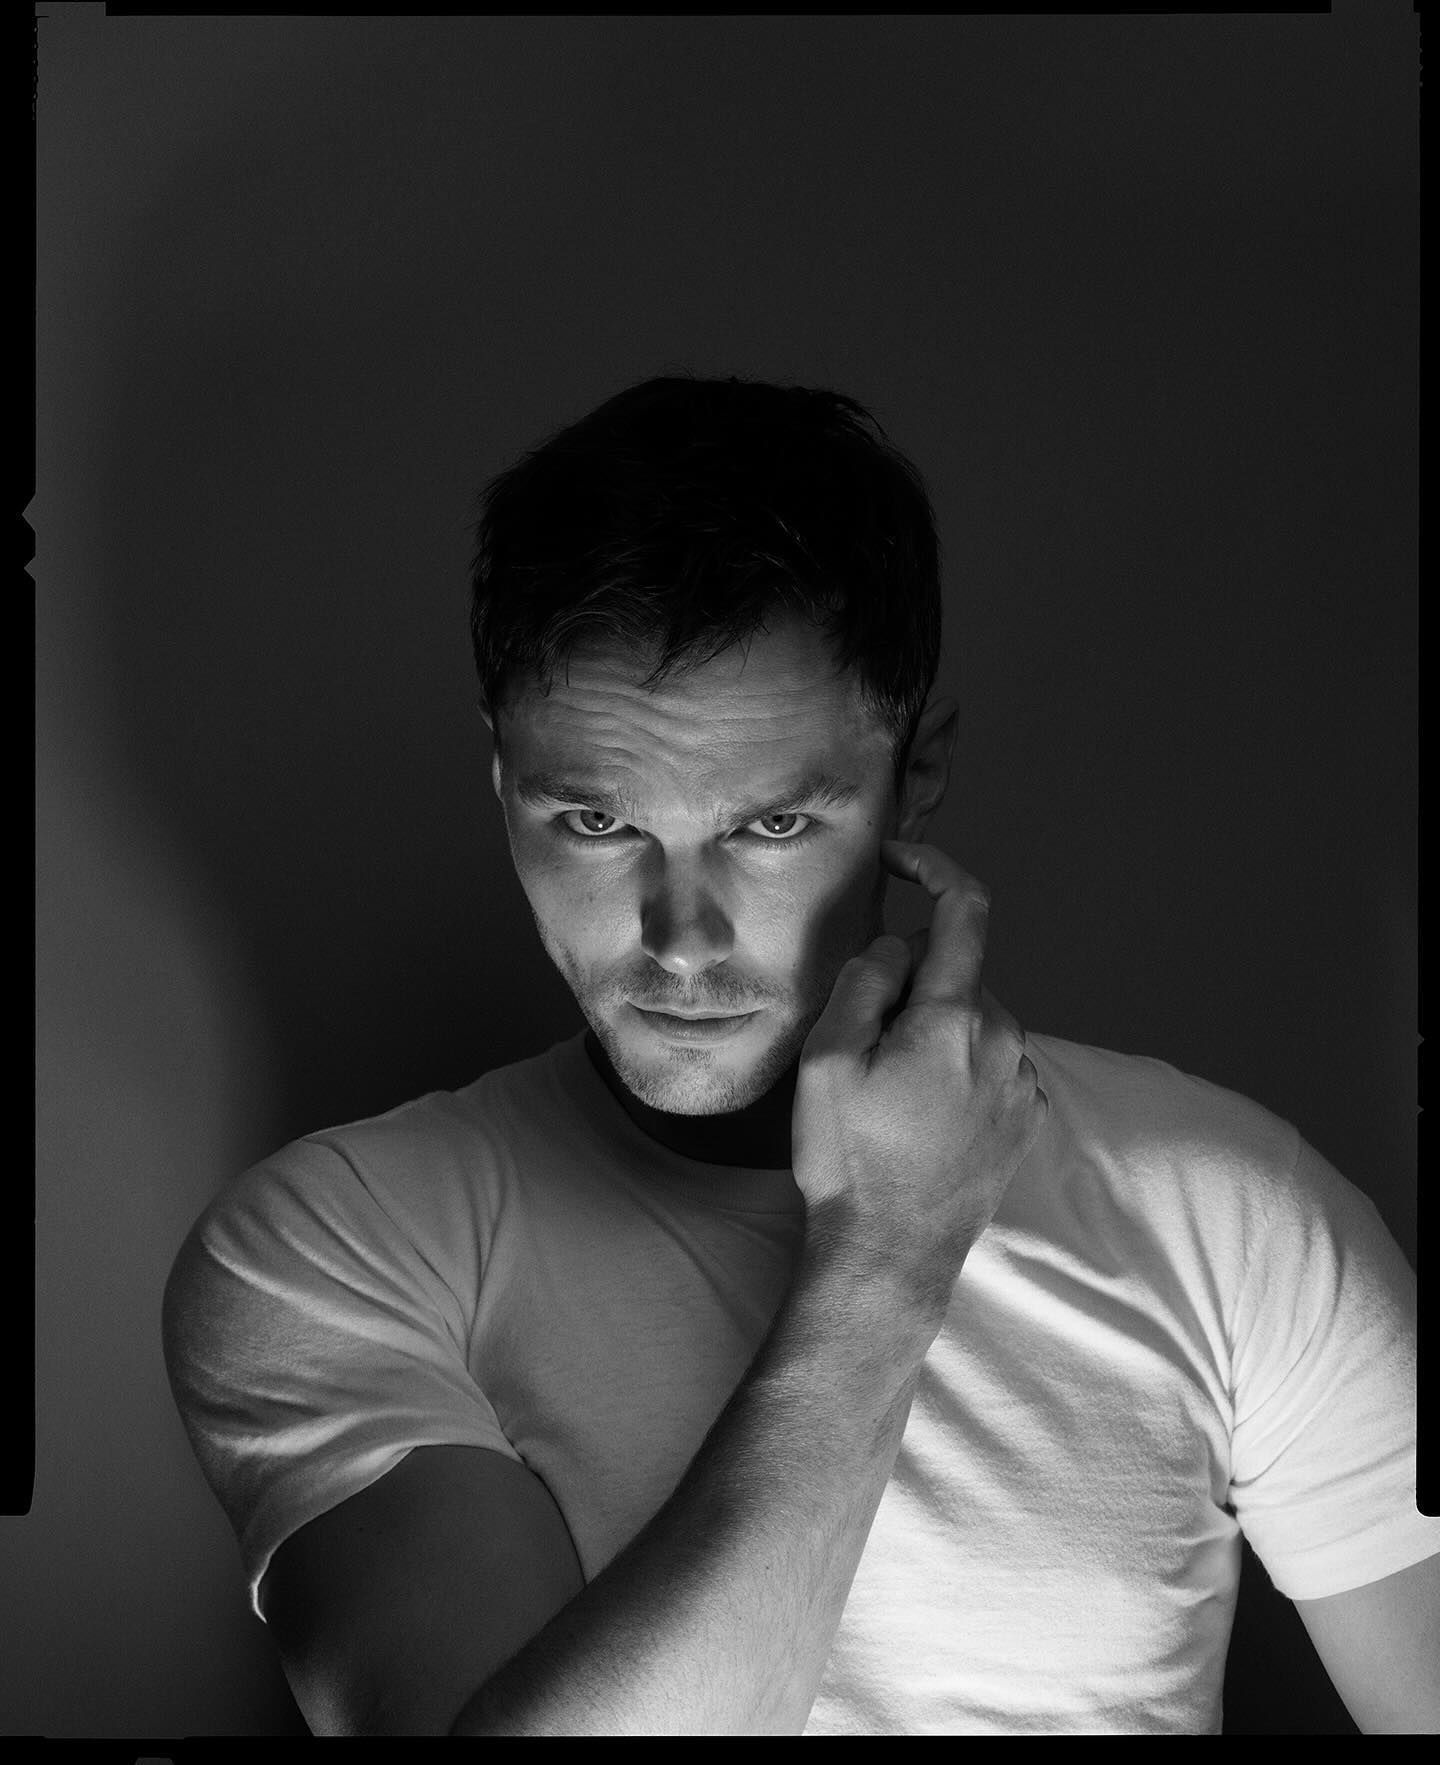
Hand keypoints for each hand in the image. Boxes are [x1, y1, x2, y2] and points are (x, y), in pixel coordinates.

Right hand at [790, 841, 1047, 1324]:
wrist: (892, 1255)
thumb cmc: (850, 1159)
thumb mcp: (827, 1060)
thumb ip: (866, 982)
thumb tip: (898, 947)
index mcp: (954, 1018)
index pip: (965, 909)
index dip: (933, 866)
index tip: (900, 860)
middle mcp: (1004, 1039)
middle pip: (957, 971)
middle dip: (912, 984)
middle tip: (861, 1043)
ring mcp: (1023, 1080)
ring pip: (973, 1016)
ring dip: (933, 1028)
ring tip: (888, 1092)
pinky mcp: (1027, 1114)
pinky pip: (989, 1058)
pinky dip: (955, 1064)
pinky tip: (919, 1113)